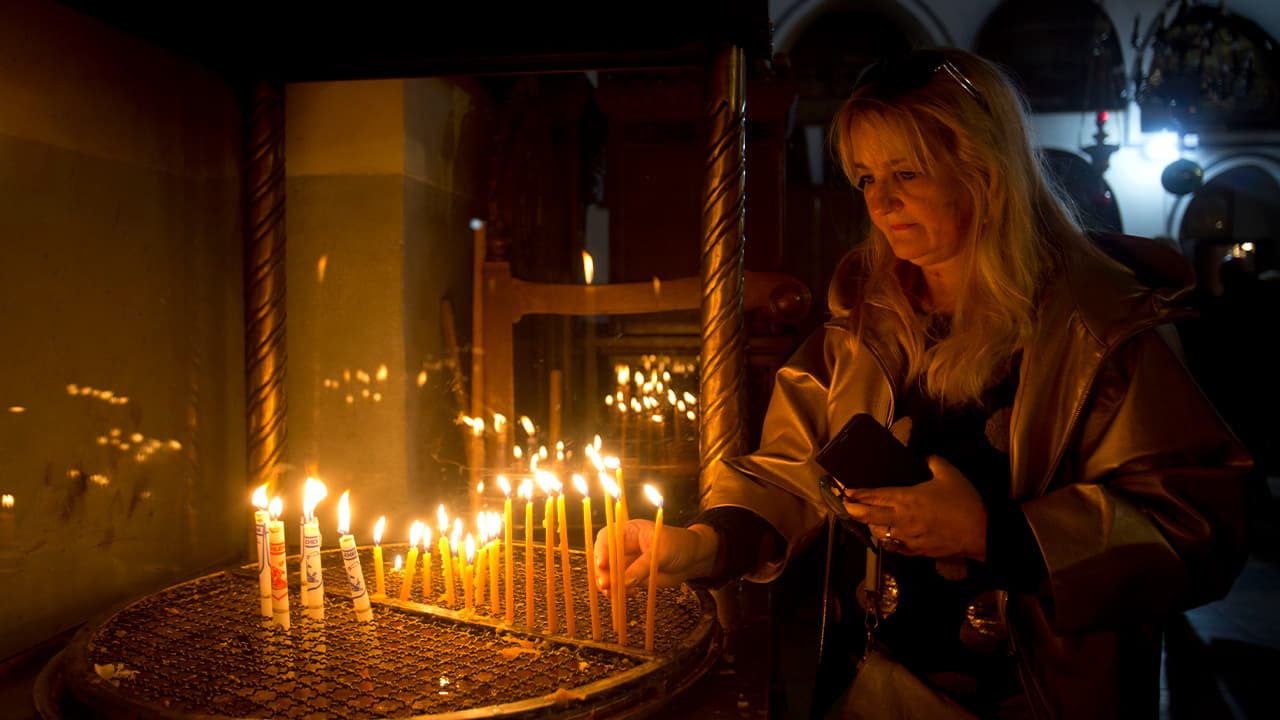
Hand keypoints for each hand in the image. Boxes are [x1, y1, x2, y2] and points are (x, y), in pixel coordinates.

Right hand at [593, 520, 719, 597]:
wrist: (692, 559)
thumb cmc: (679, 545)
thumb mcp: (661, 553)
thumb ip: (642, 567)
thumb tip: (624, 582)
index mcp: (629, 531)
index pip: (608, 538)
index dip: (601, 550)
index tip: (601, 565)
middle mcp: (625, 546)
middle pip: (605, 557)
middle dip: (602, 572)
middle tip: (605, 585)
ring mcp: (628, 562)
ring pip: (610, 573)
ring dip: (609, 584)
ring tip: (614, 594)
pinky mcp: (633, 576)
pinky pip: (620, 584)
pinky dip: (620, 591)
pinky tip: (629, 594)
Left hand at [842, 455, 987, 559]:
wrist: (981, 532)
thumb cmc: (963, 501)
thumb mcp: (949, 473)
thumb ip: (933, 462)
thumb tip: (924, 458)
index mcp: (905, 499)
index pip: (873, 496)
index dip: (856, 494)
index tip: (845, 491)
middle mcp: (901, 520)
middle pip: (867, 516)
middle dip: (852, 510)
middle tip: (844, 505)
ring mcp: (907, 538)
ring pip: (879, 534)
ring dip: (870, 526)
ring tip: (867, 518)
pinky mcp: (916, 551)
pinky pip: (895, 547)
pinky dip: (888, 540)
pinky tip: (889, 535)